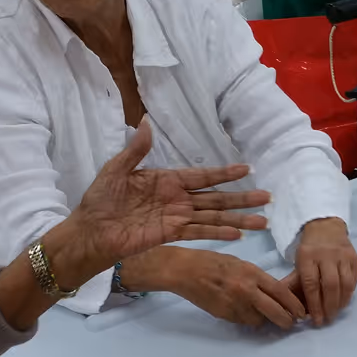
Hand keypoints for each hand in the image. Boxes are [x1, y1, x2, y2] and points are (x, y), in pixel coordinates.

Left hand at [67, 119, 268, 263]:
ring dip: (238, 218)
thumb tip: (146, 122)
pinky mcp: (170, 234)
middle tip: (267, 197)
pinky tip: (237, 234)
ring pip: (213, 217)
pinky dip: (218, 234)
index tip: (247, 169)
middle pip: (215, 198)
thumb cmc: (100, 200)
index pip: (202, 176)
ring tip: (262, 220)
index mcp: (166, 181)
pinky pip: (198, 233)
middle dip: (241, 198)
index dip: (225, 173)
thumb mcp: (116, 169)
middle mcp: (177, 199)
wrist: (89, 230)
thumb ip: (136, 150)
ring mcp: (176, 218)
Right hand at [168, 248, 307, 329]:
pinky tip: (244, 312)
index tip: (301, 312)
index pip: (281, 292)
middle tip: (290, 323)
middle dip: (286, 321)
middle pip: (276, 312)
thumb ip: (256, 278)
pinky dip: (247, 320)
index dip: (294, 305)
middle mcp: (246, 290)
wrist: (185, 270)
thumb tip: (272, 292)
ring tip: (263, 315)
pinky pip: (243, 322)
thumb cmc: (212, 262)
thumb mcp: (240, 263)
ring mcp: (235, 304)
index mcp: (252, 273)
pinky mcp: (224, 314)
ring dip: (264, 320)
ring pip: (259, 321)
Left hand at [289, 218, 356, 326]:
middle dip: (329, 307)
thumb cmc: (309, 248)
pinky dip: (349, 293)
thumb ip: (297, 281)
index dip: (314, 305)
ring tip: (336, 313)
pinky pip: (353, 279)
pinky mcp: (354, 257)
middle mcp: (326, 255)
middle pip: (330, 286)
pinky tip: (344, 302)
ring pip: (344, 284)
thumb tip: (293, 307)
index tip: (315, 320)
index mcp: (307, 256)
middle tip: (327, 320)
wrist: (326, 225)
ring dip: (341, 302)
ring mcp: (342, 255)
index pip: (312, 284)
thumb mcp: (298, 260)